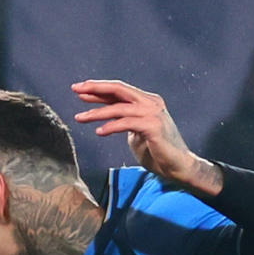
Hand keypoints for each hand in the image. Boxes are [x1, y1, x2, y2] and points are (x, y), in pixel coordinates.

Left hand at [69, 80, 215, 194]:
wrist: (177, 166)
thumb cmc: (156, 151)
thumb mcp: (136, 131)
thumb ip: (124, 120)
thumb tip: (107, 114)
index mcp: (146, 101)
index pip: (119, 90)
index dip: (98, 89)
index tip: (79, 89)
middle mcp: (150, 102)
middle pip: (119, 89)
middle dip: (95, 88)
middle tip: (76, 89)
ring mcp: (153, 113)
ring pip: (119, 108)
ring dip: (97, 112)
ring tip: (79, 118)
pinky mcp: (153, 126)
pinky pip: (126, 123)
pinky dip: (111, 126)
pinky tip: (99, 132)